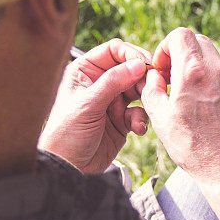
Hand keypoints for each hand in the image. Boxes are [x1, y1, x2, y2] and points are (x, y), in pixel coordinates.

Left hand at [39, 39, 150, 173]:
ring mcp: (112, 101)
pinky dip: (141, 118)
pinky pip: (139, 111)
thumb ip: (113, 82)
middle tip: (152, 86)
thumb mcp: (88, 104)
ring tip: (146, 107)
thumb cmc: (67, 134)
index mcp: (85, 71)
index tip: (144, 65)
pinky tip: (137, 128)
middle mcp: (99, 83)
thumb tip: (138, 64)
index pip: (113, 50)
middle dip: (142, 78)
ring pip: (138, 89)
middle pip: (129, 68)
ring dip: (145, 98)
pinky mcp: (122, 119)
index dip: (130, 54)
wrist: (69, 168)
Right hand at [140, 28, 219, 185]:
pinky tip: (210, 107)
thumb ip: (151, 89)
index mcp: (193, 73)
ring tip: (191, 94)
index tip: (162, 67)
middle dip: (182, 54)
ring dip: (200, 68)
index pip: (179, 35)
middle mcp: (218, 70)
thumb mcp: (160, 119)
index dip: (165, 47)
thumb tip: (153, 76)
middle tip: (173, 78)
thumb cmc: (194, 148)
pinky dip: (216, 82)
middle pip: (199, 41)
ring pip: (215, 58)